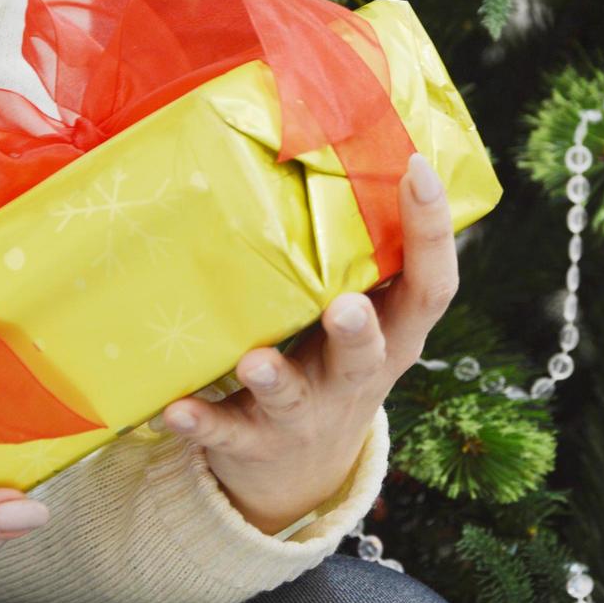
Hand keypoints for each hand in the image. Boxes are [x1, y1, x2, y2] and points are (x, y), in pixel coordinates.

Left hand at [162, 152, 458, 533]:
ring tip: (253, 362)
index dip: (430, 230)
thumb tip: (331, 132)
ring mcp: (306, 413)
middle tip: (344, 306)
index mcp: (395, 333)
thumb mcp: (362, 309)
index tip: (416, 169)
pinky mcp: (254, 442)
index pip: (431, 284)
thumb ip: (354, 251)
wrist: (302, 470)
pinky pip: (226, 434)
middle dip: (357, 330)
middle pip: (370, 353)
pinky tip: (172, 410)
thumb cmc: (330, 356)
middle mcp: (357, 376)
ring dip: (274, 378)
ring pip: (294, 397)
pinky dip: (202, 424)